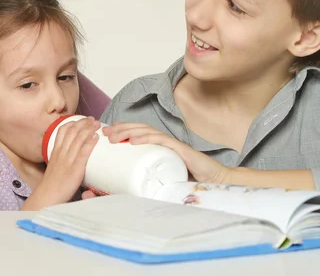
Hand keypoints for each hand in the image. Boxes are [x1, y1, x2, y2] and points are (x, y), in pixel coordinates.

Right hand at [22, 117, 98, 209]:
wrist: (47, 197)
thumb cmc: (52, 186)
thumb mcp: (54, 168)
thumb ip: (61, 161)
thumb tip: (71, 159)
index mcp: (55, 152)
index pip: (62, 131)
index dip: (72, 123)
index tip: (81, 119)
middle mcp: (61, 153)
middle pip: (72, 132)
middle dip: (83, 123)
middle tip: (92, 119)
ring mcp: (68, 160)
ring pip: (78, 139)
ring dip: (89, 129)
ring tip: (97, 124)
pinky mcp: (75, 169)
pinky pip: (83, 152)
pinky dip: (90, 143)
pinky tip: (96, 137)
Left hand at [103, 122, 231, 184]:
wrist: (215, 183)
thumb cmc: (188, 182)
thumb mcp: (162, 180)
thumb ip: (146, 182)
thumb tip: (117, 191)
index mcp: (160, 147)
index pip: (139, 133)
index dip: (123, 130)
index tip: (106, 133)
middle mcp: (165, 142)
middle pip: (140, 129)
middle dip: (121, 129)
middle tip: (105, 133)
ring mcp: (173, 145)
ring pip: (148, 132)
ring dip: (130, 132)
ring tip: (115, 136)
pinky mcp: (182, 151)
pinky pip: (163, 142)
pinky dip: (148, 139)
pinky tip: (135, 141)